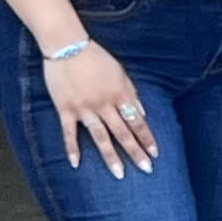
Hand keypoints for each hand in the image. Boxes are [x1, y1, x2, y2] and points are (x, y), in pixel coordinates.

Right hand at [44, 38, 155, 177]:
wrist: (67, 46)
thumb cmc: (96, 58)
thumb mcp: (120, 72)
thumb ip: (131, 93)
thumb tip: (142, 112)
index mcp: (120, 95)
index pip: (137, 122)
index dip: (147, 138)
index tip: (155, 154)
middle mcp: (104, 105)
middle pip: (123, 133)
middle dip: (136, 152)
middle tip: (146, 169)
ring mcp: (84, 109)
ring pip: (100, 137)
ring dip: (110, 157)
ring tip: (119, 174)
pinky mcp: (65, 109)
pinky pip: (69, 133)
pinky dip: (72, 148)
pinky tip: (76, 164)